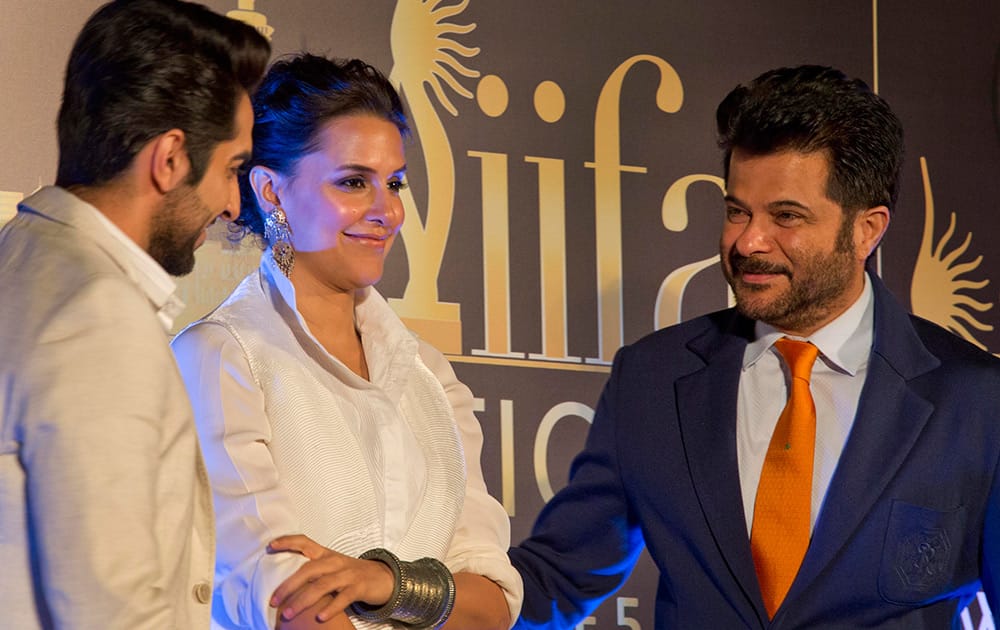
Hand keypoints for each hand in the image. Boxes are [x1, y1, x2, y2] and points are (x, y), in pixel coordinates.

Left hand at [269, 535, 394, 622]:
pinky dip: (330, 608)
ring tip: (288, 613)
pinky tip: (319, 618)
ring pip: (322, 585)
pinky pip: (343, 598)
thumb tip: (283, 583)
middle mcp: (335, 561)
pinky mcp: (359, 587)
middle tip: (274, 600)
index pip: (305, 542)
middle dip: (289, 585)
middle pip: (309, 569)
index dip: (288, 542)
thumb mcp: (332, 566)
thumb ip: (312, 571)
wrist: (382, 577)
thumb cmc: (350, 573)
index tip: (270, 546)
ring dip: (303, 600)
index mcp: (326, 554)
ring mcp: (348, 574)